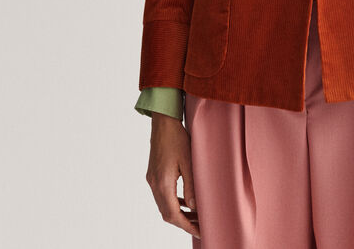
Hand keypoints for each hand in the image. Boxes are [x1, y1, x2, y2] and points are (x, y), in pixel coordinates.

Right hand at [145, 112, 200, 239]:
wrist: (163, 122)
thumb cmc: (177, 138)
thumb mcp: (189, 161)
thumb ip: (191, 186)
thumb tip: (195, 207)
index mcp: (163, 183)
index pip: (173, 214)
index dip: (187, 225)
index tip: (200, 231)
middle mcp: (154, 184)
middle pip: (167, 213)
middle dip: (183, 222)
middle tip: (201, 226)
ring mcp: (152, 179)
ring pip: (164, 205)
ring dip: (179, 213)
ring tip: (197, 215)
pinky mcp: (154, 174)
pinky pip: (163, 195)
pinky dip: (175, 202)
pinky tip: (187, 201)